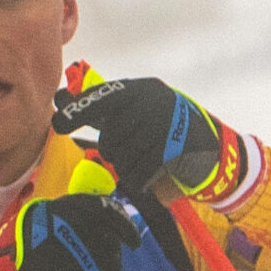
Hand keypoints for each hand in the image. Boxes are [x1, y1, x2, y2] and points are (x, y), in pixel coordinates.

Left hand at [53, 68, 255, 207]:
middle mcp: (154, 101)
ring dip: (126, 168)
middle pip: (111, 135)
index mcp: (140, 90)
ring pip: (123, 156)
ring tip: (141, 163)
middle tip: (129, 152)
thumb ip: (98, 109)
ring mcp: (167, 124)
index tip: (58, 124)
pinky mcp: (176, 149)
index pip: (102, 97)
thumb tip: (59, 99)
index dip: (78, 111)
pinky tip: (144, 178)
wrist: (212, 150)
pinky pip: (139, 171)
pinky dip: (136, 180)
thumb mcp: (131, 114)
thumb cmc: (161, 131)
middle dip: (113, 151)